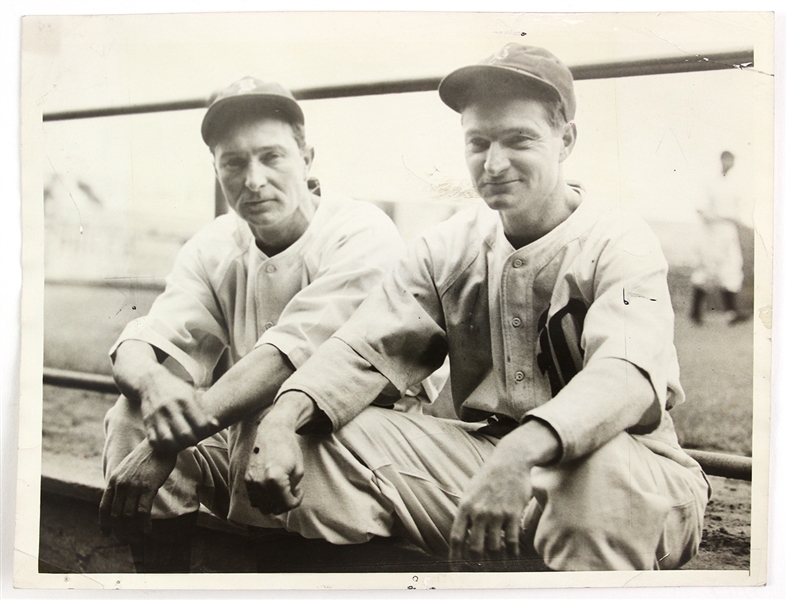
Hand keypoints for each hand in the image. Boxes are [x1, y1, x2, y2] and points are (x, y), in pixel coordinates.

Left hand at [99, 440, 177, 539]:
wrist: (160, 444)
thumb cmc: (147, 456)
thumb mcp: (127, 468)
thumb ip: (121, 483)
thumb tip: (119, 499)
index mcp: (114, 480)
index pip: (103, 507)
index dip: (103, 523)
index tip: (106, 533)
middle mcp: (121, 484)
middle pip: (115, 514)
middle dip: (118, 530)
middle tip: (125, 539)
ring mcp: (134, 486)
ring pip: (128, 515)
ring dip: (132, 530)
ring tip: (137, 537)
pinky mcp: (148, 488)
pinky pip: (142, 511)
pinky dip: (144, 524)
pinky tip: (147, 530)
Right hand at [141, 374, 218, 452]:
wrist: (151, 381)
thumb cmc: (177, 389)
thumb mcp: (193, 394)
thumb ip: (204, 410)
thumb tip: (216, 425)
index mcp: (185, 400)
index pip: (200, 424)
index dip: (205, 431)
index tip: (203, 430)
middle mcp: (171, 408)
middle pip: (185, 434)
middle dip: (192, 441)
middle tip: (194, 439)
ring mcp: (157, 415)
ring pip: (168, 440)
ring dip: (177, 446)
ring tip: (182, 443)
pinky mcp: (147, 421)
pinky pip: (153, 440)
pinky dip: (162, 446)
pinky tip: (169, 443)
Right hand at [244, 415, 304, 514]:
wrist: (272, 431)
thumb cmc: (288, 448)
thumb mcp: (298, 469)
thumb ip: (292, 489)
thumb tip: (286, 501)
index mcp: (275, 480)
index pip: (286, 504)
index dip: (296, 501)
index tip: (299, 491)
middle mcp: (260, 482)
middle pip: (272, 509)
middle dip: (285, 504)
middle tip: (291, 492)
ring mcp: (251, 481)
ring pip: (261, 506)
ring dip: (273, 504)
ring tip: (281, 491)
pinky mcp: (246, 478)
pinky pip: (253, 499)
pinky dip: (262, 499)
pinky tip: (271, 489)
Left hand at [449, 420, 559, 561]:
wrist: (510, 461)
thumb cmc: (489, 477)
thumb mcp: (470, 491)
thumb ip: (465, 512)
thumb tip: (461, 534)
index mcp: (465, 506)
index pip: (456, 537)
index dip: (455, 557)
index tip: (456, 569)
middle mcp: (479, 511)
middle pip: (475, 547)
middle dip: (477, 562)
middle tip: (481, 568)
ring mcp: (496, 513)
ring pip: (494, 547)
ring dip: (496, 558)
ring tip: (498, 560)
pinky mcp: (513, 513)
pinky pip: (511, 541)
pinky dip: (511, 552)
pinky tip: (512, 554)